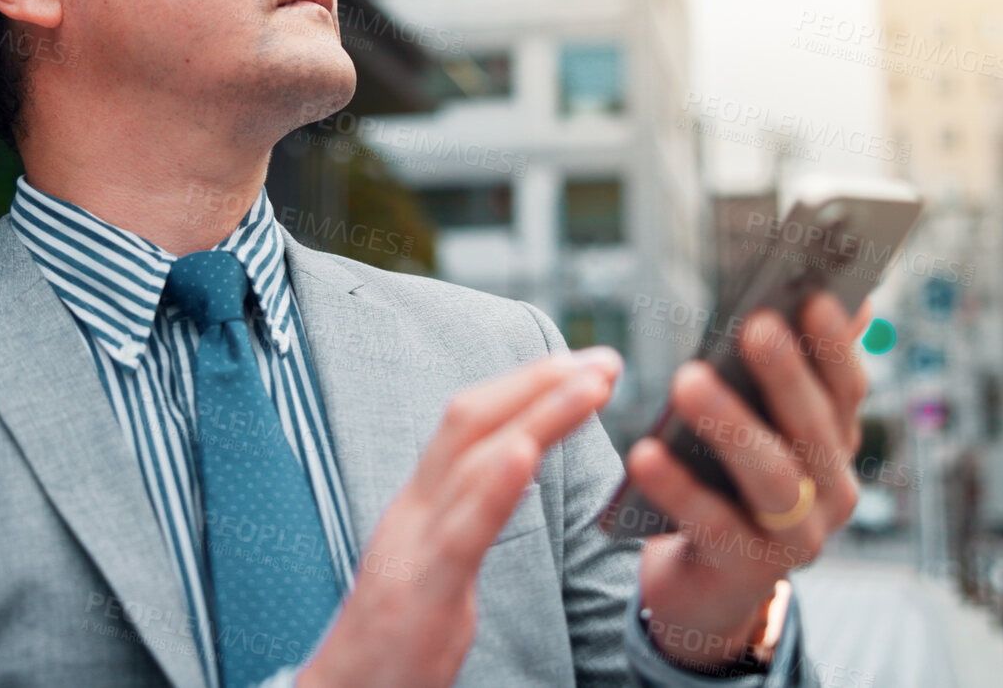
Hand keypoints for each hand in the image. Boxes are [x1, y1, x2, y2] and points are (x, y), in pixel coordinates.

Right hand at [297, 345, 622, 687]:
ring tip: (591, 386)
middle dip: (540, 382)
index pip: (469, 423)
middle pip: (471, 421)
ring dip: (539, 414)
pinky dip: (494, 485)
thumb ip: (471, 513)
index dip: (525, 385)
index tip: (581, 365)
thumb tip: (512, 466)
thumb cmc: (398, 642)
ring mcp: (411, 546)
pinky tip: (527, 452)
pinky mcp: (420, 591)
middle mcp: (411, 510)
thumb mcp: (439, 564)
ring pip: (473, 459)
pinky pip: (459, 530)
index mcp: (418, 503)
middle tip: (604, 361)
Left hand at [626, 291, 871, 672]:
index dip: (835, 344)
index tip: (815, 294)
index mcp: (834, 446)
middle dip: (785, 373)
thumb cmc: (728, 486)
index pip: (846, 389)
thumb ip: (784, 372)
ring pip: (771, 477)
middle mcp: (829, 493)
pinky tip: (644, 453)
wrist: (707, 587)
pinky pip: (712, 524)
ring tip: (687, 379)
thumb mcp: (760, 429)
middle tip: (754, 323)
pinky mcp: (745, 572)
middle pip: (812, 427)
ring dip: (732, 425)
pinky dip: (678, 487)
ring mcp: (795, 538)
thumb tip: (821, 292)